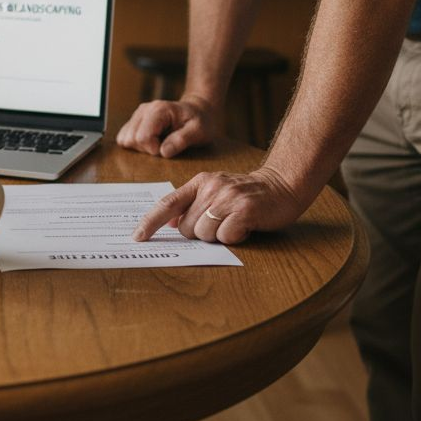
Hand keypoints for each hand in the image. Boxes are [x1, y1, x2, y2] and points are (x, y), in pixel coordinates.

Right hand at [116, 93, 217, 157]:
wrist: (198, 111)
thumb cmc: (200, 121)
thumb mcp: (199, 131)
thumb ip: (181, 140)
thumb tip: (163, 152)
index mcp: (159, 110)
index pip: (142, 137)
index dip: (154, 149)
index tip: (168, 148)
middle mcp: (144, 109)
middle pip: (131, 139)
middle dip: (147, 149)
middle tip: (165, 145)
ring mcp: (138, 114)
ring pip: (125, 139)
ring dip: (141, 147)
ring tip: (159, 142)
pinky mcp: (134, 121)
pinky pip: (124, 137)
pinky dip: (136, 145)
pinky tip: (152, 141)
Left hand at [131, 166, 307, 244]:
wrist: (283, 185)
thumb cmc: (247, 194)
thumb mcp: (216, 192)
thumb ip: (193, 204)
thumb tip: (171, 222)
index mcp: (200, 182)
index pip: (168, 204)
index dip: (150, 222)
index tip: (137, 236)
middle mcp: (211, 188)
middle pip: (187, 227)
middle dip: (200, 233)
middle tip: (221, 223)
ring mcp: (227, 198)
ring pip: (204, 234)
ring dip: (218, 236)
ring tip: (233, 223)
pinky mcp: (244, 210)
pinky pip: (225, 236)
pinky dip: (234, 237)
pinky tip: (244, 226)